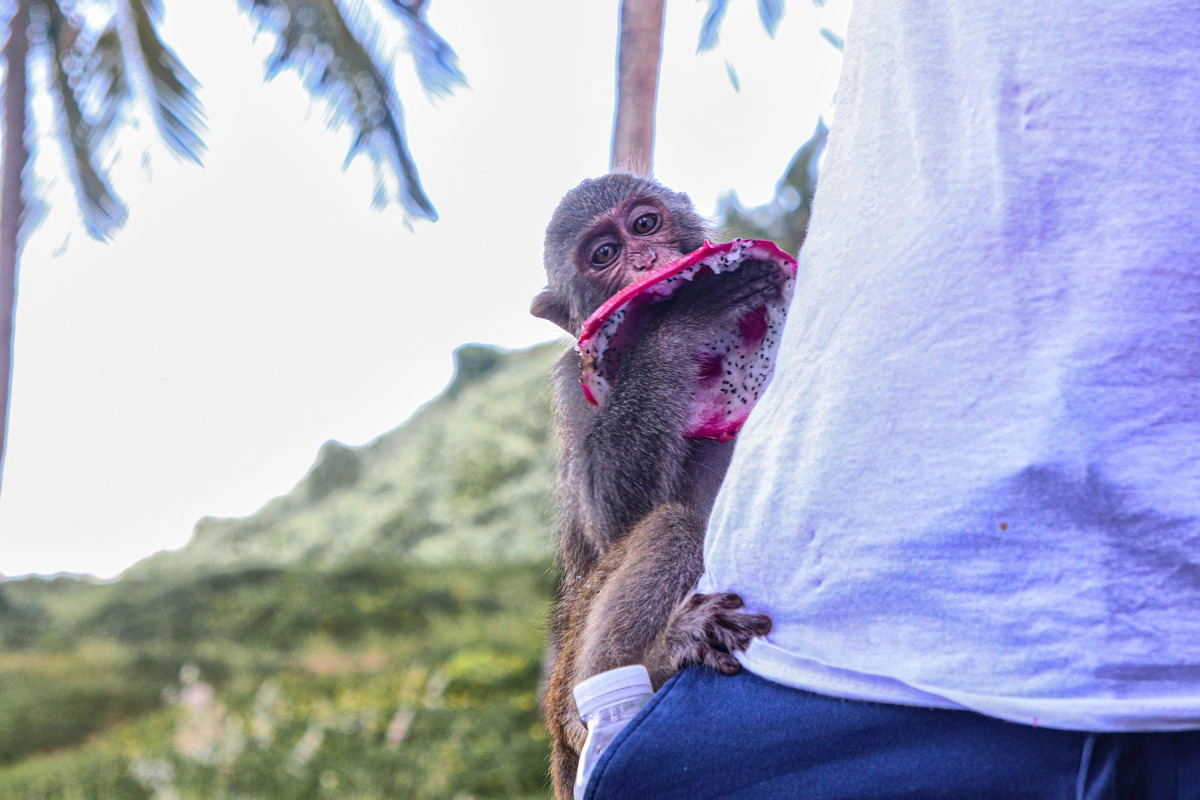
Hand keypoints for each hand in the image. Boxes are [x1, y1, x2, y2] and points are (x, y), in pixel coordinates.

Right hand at [648, 259, 782, 337]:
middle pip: (739, 278)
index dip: (743, 267)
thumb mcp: (678, 300)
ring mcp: (720, 301)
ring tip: (778, 275)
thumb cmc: (669, 322)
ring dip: (764, 281)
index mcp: (701, 284)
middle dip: (758, 271)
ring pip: (746, 288)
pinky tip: (773, 292)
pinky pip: (747, 303)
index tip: (757, 262)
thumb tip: (698, 288)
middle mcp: (712, 289)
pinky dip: (761, 296)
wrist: (669, 336)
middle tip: (774, 265)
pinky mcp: (725, 315)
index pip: (726, 273)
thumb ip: (691, 293)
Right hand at [660, 592, 771, 674]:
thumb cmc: (686, 630)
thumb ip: (716, 605)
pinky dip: (720, 661)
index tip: (746, 605)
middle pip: (725, 617)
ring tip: (752, 645)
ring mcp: (693, 635)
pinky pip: (706, 655)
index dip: (733, 601)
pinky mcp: (688, 653)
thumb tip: (745, 606)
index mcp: (700, 602)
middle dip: (746, 621)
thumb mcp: (695, 611)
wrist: (656, 651)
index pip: (719, 599)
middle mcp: (697, 616)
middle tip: (766, 625)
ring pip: (719, 634)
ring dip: (737, 640)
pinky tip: (733, 667)